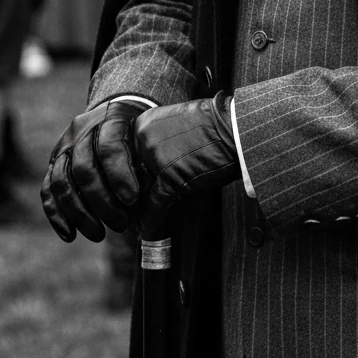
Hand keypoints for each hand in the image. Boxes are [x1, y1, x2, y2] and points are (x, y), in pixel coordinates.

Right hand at [40, 98, 143, 241]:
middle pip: (83, 169)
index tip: (133, 201)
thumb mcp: (149, 137)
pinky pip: (48, 191)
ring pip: (62, 182)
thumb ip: (148, 161)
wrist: (120, 112)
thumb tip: (153, 203)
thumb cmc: (143, 133)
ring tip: (98, 235)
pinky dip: (57, 215)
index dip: (119, 175)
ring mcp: (63, 146)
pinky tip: (70, 235)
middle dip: (102, 202)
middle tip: (121, 224)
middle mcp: (81, 130)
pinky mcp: (53, 162)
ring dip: (79, 214)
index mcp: (110, 117)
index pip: (109, 146)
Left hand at [132, 93, 241, 234]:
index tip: (123, 193)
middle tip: (127, 212)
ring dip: (137, 213)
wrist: (235, 127)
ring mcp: (156, 158)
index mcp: (141, 125)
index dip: (122, 180)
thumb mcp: (174, 125)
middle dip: (128, 197)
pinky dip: (151, 223)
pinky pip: (154, 206)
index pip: (121, 159)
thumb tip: (144, 172)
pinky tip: (148, 233)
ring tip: (136, 224)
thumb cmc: (213, 127)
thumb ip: (156, 144)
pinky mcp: (170, 177)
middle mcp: (143, 140)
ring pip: (137, 194)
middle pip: (125, 177)